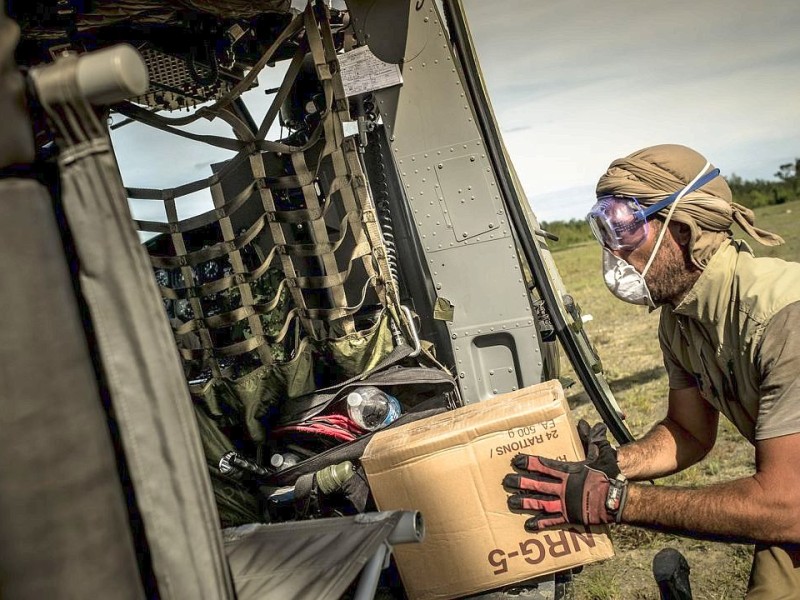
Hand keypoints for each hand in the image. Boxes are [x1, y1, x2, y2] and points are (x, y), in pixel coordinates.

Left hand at [503, 420, 626, 530]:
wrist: (618, 499)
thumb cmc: (609, 476)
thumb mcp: (602, 454)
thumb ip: (593, 440)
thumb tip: (588, 424)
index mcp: (569, 471)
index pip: (544, 465)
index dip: (529, 463)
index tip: (516, 460)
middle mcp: (563, 487)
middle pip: (537, 484)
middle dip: (520, 482)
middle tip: (506, 481)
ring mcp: (565, 503)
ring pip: (540, 502)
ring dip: (525, 502)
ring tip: (511, 502)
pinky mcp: (570, 517)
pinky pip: (552, 521)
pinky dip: (540, 523)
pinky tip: (528, 524)